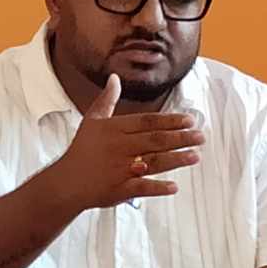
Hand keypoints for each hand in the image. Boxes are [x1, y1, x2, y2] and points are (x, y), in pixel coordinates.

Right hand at [47, 74, 202, 209]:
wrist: (67, 181)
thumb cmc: (82, 149)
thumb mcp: (92, 120)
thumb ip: (107, 99)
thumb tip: (115, 78)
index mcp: (114, 129)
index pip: (146, 122)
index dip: (169, 120)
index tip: (189, 120)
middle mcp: (119, 147)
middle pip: (154, 141)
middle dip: (179, 138)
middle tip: (200, 136)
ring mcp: (119, 169)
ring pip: (152, 162)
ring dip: (175, 160)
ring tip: (195, 156)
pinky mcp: (119, 189)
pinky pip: (140, 188)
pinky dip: (156, 187)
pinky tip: (173, 187)